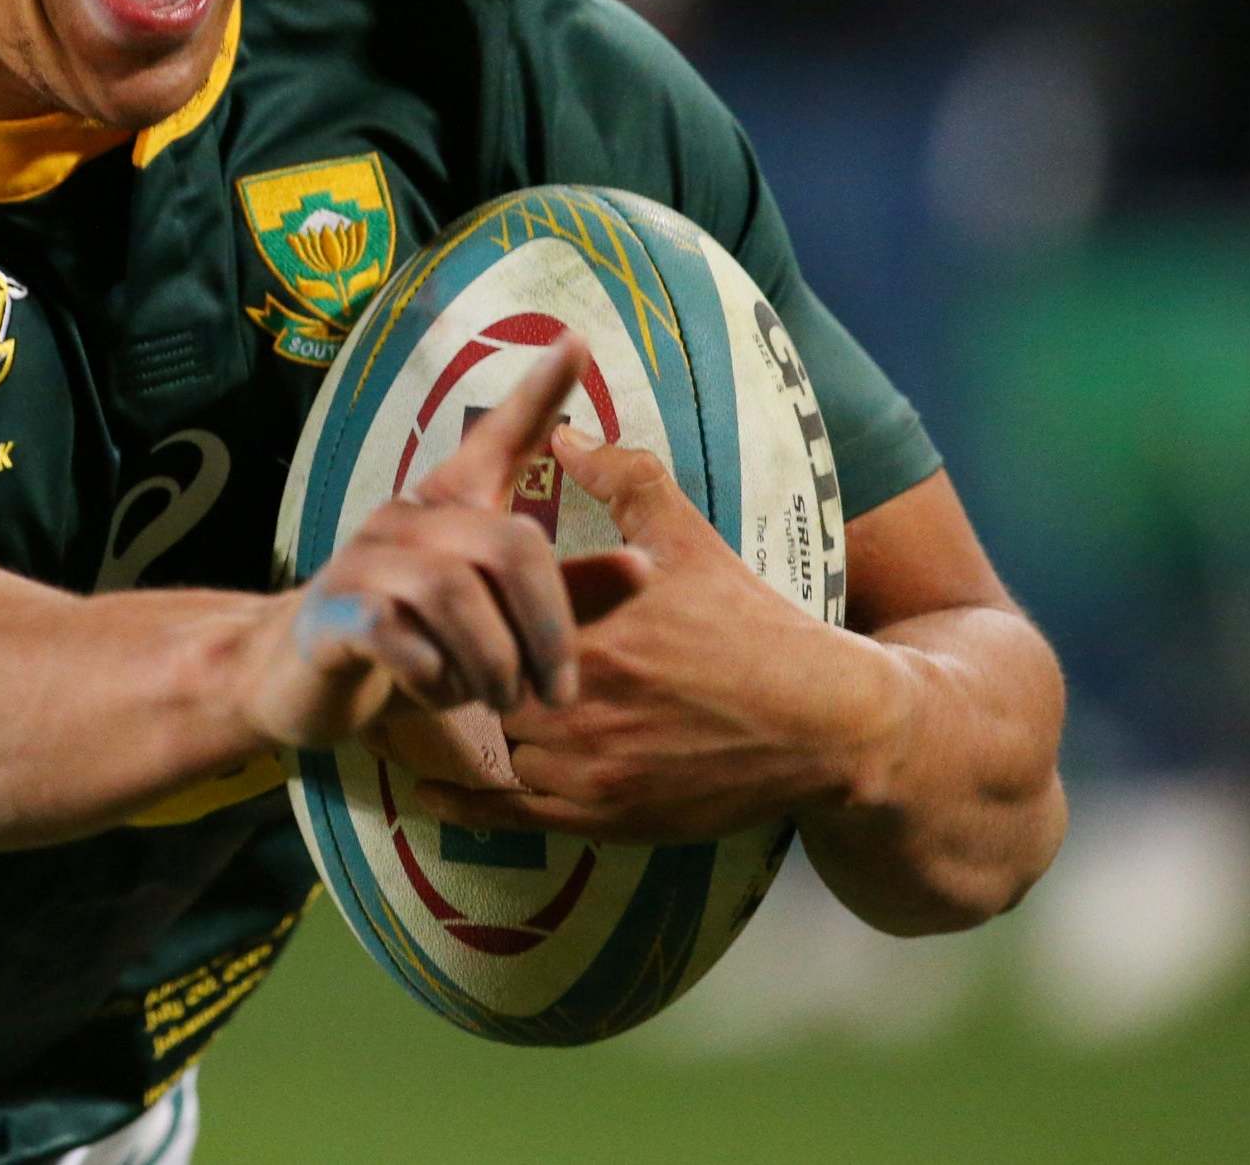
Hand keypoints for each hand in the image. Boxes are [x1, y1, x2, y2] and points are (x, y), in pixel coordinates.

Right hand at [239, 336, 591, 751]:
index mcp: (448, 508)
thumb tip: (645, 567)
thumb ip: (562, 596)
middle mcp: (405, 519)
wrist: (293, 675)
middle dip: (549, 628)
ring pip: (453, 594)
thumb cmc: (409, 639)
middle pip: (508, 546)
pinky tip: (435, 692)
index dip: (538, 393)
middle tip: (556, 692)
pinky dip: (432, 675)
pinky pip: (395, 635)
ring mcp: (363, 562)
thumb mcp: (491, 617)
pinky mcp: (331, 614)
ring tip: (500, 702)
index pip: (497, 438)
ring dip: (493, 663)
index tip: (577, 341)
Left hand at [415, 426, 892, 843]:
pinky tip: (427, 794)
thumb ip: (623, 479)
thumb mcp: (689, 540)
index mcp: (593, 627)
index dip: (478, 609)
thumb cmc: (752, 623)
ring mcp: (592, 766)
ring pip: (502, 745)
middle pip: (486, 683)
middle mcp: (584, 700)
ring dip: (495, 727)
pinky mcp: (607, 816)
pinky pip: (513, 814)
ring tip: (478, 703)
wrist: (822, 722)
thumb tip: (563, 433)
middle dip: (482, 667)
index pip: (493, 617)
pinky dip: (468, 805)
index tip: (463, 597)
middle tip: (471, 651)